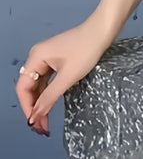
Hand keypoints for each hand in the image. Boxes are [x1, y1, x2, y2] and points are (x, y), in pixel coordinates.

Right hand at [15, 15, 113, 135]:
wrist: (102, 31)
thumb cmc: (87, 50)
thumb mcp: (69, 77)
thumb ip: (50, 96)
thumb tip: (36, 114)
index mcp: (35, 58)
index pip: (23, 87)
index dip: (27, 107)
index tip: (33, 123)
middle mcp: (37, 57)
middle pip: (29, 86)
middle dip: (34, 107)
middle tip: (40, 126)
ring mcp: (46, 58)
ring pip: (38, 84)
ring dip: (41, 101)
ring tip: (44, 121)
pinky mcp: (57, 59)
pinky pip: (47, 79)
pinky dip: (48, 92)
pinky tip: (50, 104)